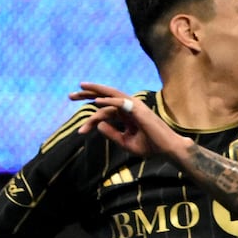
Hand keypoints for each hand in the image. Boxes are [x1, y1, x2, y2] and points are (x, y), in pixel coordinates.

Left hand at [70, 83, 186, 158]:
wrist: (167, 149)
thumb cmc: (150, 146)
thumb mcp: (126, 142)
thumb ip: (112, 134)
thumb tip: (98, 125)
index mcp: (126, 113)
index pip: (104, 109)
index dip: (90, 118)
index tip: (80, 131)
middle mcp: (129, 106)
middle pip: (105, 96)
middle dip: (88, 94)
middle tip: (70, 96)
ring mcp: (134, 106)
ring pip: (111, 94)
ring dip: (96, 90)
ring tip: (81, 88)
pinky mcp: (138, 110)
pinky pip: (120, 103)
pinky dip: (108, 101)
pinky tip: (96, 102)